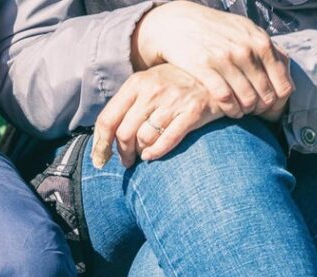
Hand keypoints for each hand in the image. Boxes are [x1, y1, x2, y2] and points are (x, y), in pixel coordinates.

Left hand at [92, 64, 228, 167]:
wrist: (216, 75)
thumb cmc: (176, 84)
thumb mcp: (149, 84)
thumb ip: (128, 105)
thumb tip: (104, 138)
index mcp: (137, 82)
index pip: (107, 119)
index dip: (100, 144)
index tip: (99, 158)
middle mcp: (153, 90)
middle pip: (124, 133)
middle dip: (122, 153)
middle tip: (125, 161)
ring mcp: (174, 101)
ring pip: (144, 139)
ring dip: (140, 153)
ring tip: (142, 155)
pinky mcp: (193, 112)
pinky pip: (167, 140)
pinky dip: (156, 152)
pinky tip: (151, 156)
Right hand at [132, 1, 292, 119]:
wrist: (179, 23)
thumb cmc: (216, 30)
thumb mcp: (245, 31)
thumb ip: (265, 49)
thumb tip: (285, 71)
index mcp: (261, 42)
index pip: (283, 84)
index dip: (279, 101)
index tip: (270, 107)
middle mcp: (245, 50)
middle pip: (266, 95)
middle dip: (262, 109)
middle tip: (254, 112)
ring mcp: (224, 59)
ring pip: (247, 99)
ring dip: (247, 111)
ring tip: (242, 112)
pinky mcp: (204, 68)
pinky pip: (225, 99)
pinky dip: (231, 110)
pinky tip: (230, 111)